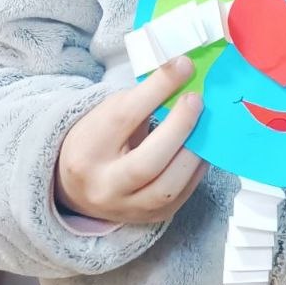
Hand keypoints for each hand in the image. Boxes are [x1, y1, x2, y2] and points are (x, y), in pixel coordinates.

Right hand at [56, 57, 206, 223]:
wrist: (80, 186)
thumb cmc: (100, 138)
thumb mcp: (110, 112)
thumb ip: (146, 96)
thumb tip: (186, 70)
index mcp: (87, 150)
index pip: (124, 117)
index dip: (158, 88)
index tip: (184, 66)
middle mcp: (104, 187)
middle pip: (146, 163)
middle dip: (179, 127)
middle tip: (196, 99)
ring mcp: (127, 209)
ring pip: (167, 187)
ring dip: (194, 151)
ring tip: (205, 123)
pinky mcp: (151, 219)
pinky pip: (182, 195)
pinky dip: (197, 167)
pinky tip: (203, 145)